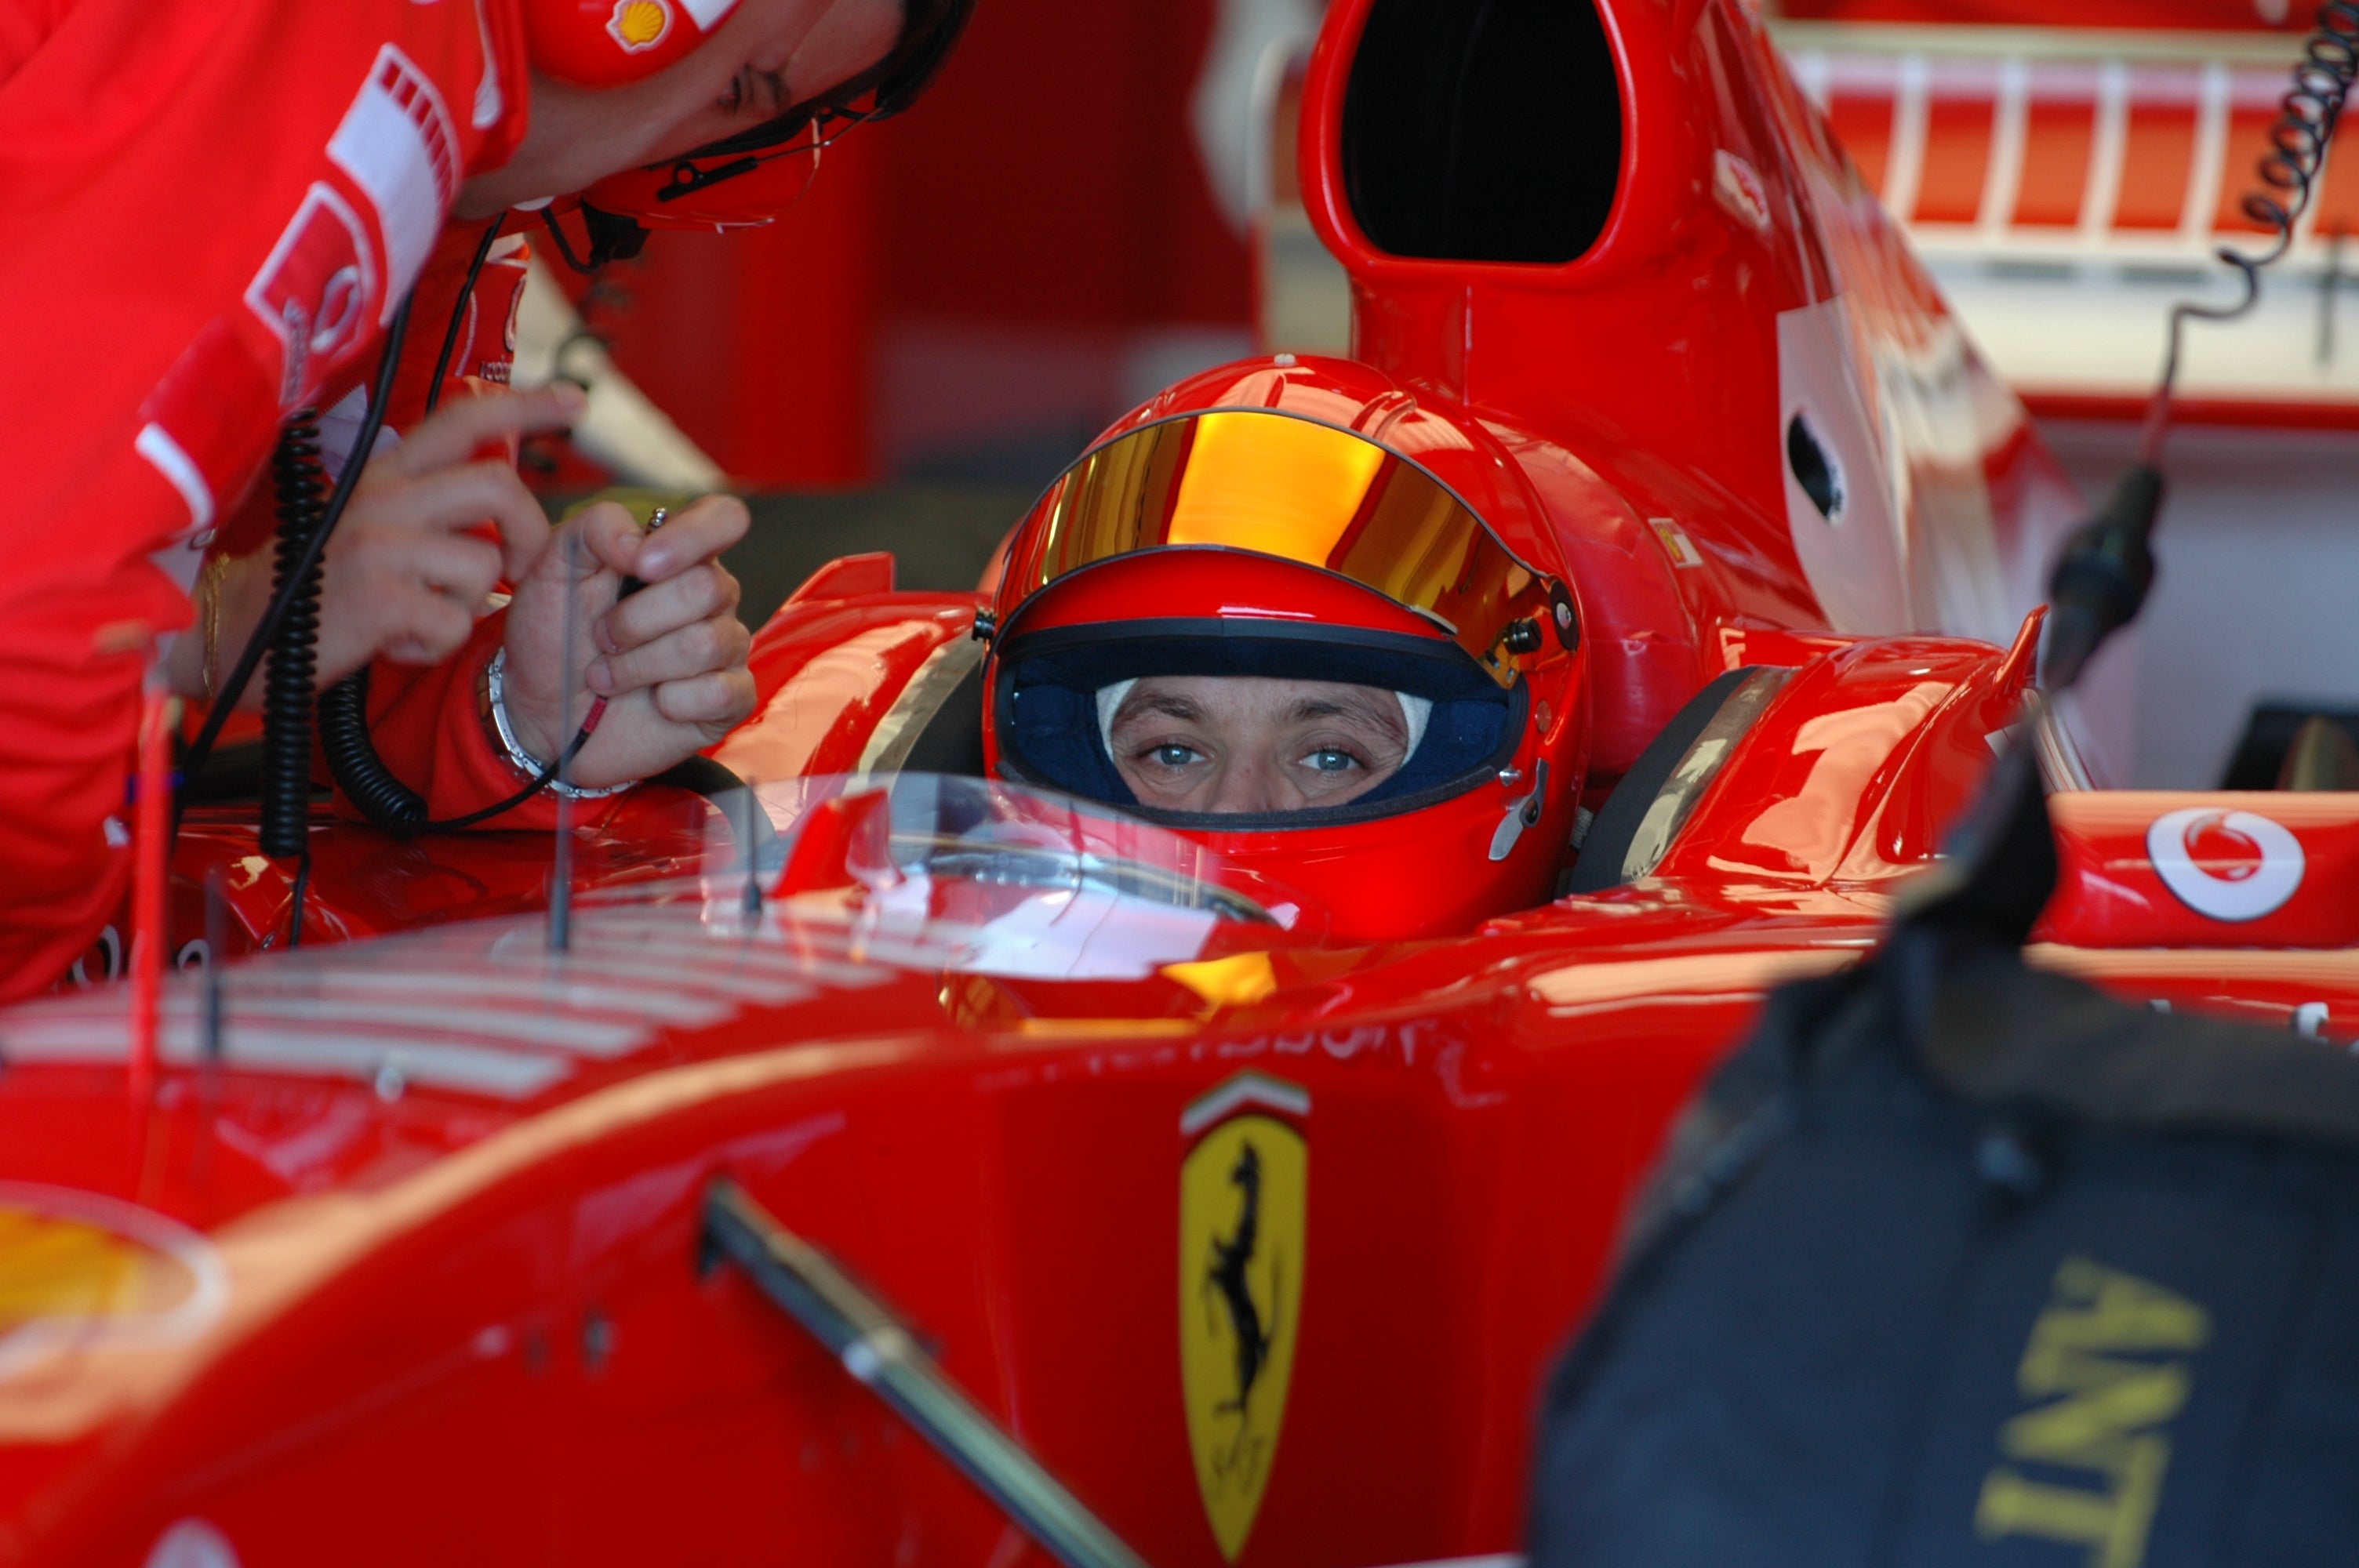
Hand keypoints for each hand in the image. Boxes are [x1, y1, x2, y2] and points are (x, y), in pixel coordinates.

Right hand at [312, 386, 585, 684]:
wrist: (233, 637)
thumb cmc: (313, 588)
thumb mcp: (367, 525)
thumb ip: (426, 503)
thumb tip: (500, 486)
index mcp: (383, 474)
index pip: (461, 420)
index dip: (524, 406)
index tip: (573, 401)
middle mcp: (381, 496)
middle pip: (498, 486)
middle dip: (529, 534)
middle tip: (514, 570)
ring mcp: (377, 544)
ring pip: (483, 566)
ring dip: (467, 606)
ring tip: (421, 617)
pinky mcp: (375, 597)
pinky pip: (454, 622)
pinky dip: (436, 647)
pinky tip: (397, 645)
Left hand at [497, 494, 754, 788]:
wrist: (540, 711)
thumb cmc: (553, 637)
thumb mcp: (553, 567)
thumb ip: (594, 528)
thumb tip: (640, 544)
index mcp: (676, 556)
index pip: (723, 518)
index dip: (692, 536)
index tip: (641, 566)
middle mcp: (710, 599)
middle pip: (707, 588)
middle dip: (636, 619)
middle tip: (601, 638)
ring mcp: (724, 650)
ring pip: (707, 643)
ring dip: (640, 665)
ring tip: (608, 676)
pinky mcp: (729, 701)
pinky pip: (721, 693)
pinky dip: (672, 702)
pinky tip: (651, 703)